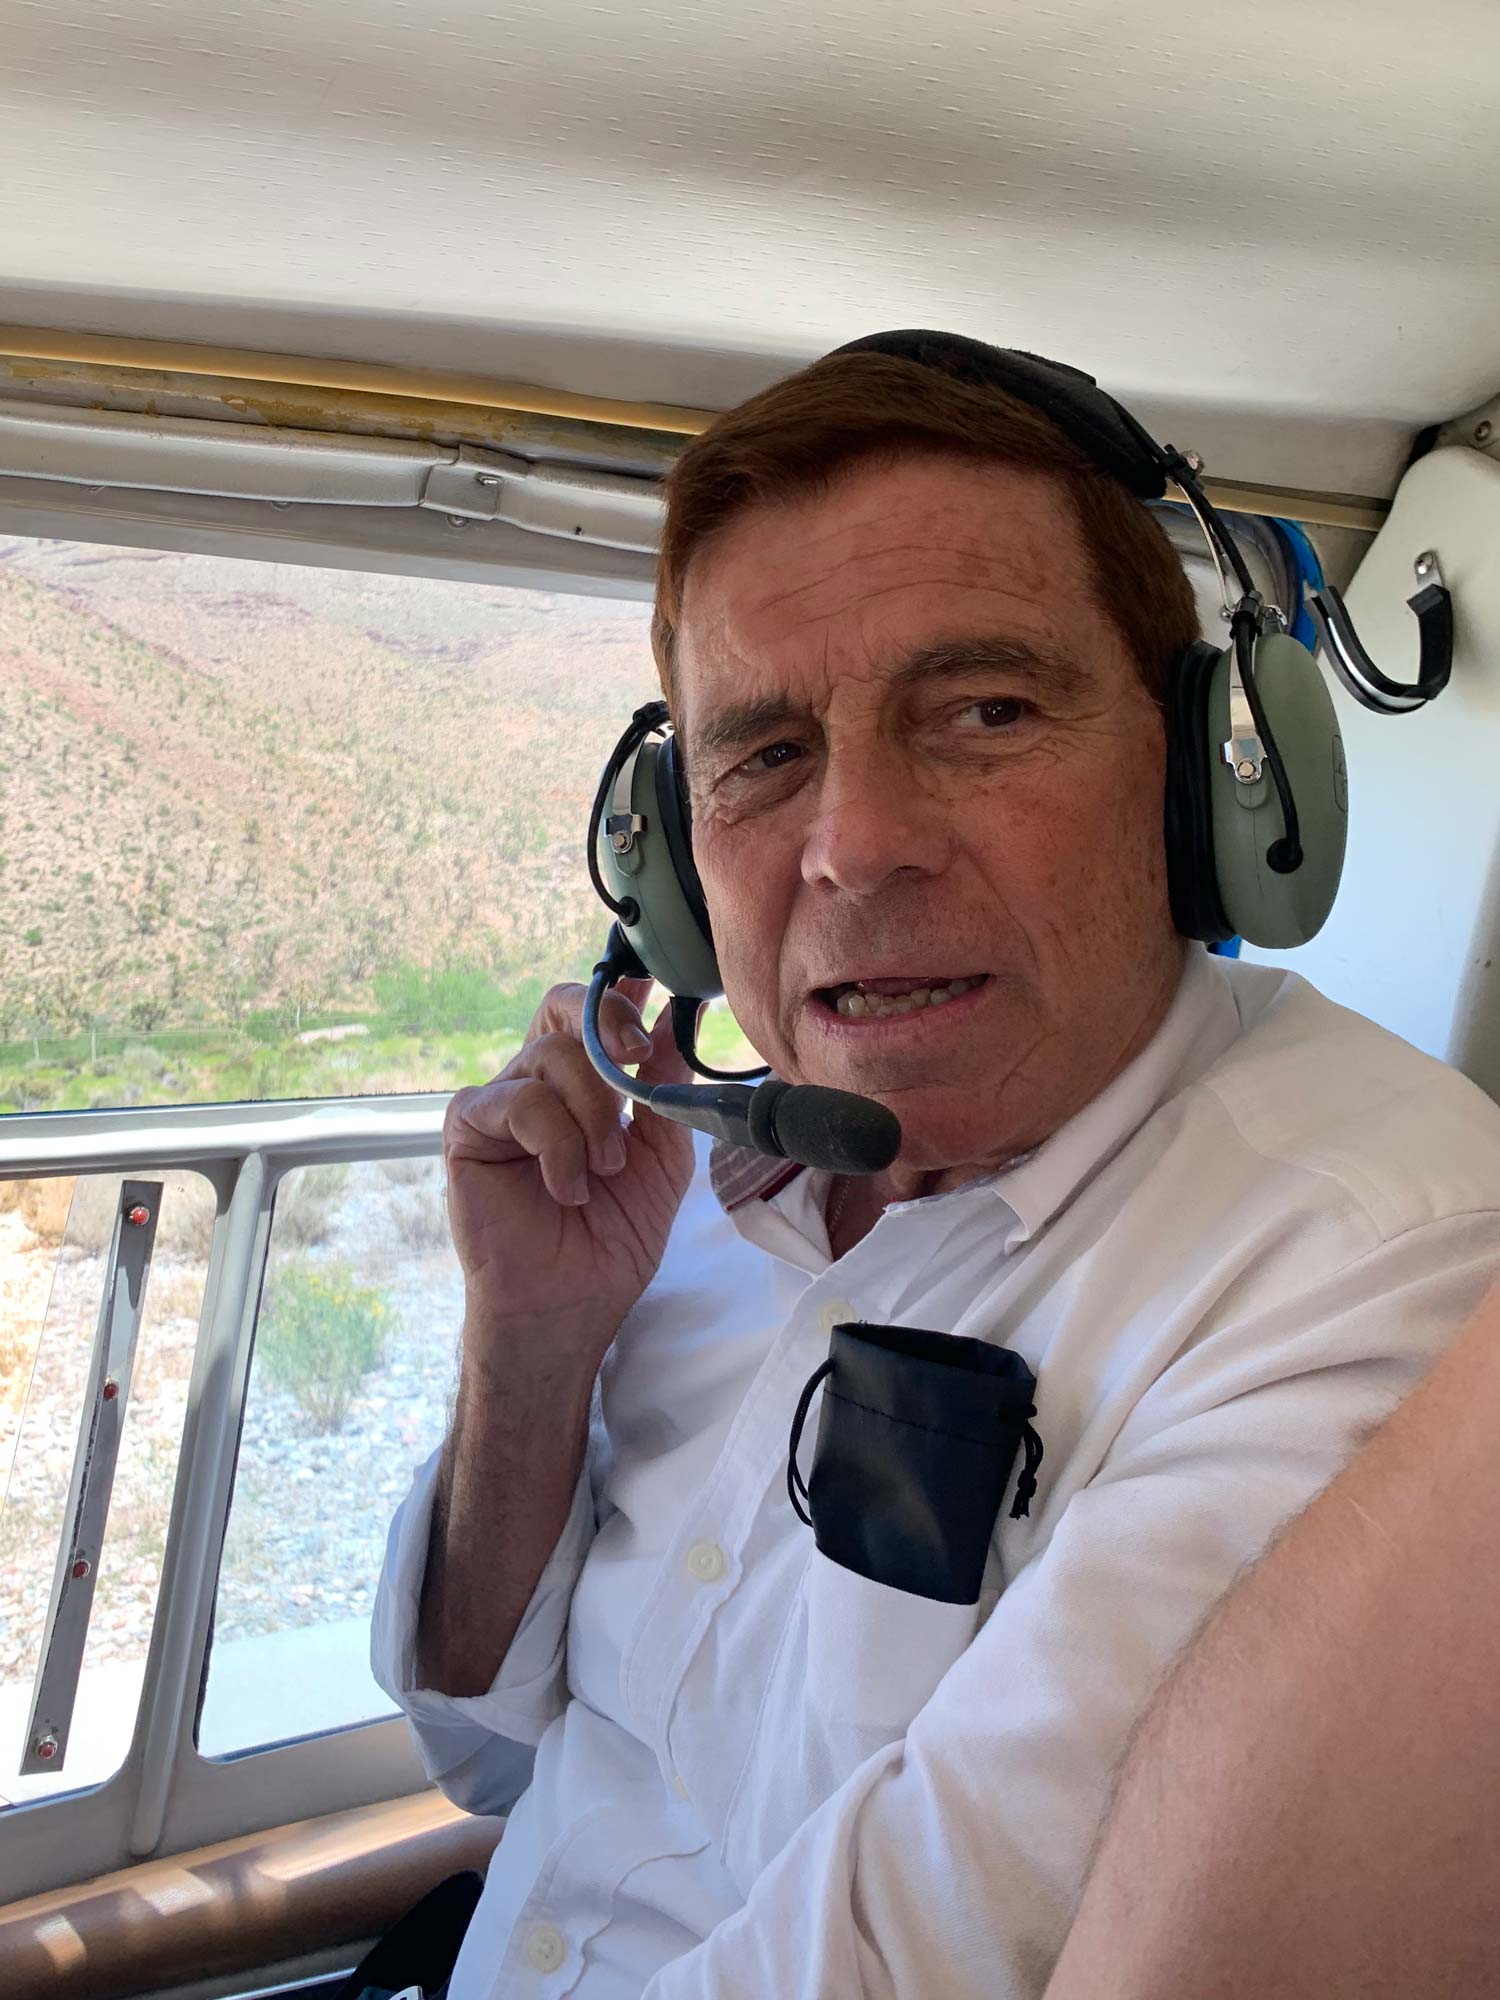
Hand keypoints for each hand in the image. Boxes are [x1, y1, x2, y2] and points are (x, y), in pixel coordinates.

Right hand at [442, 977, 697, 1364]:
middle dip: (609, 1018)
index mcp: (587, 1080)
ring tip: (605, 1170)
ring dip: (593, 1112)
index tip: (662, 983)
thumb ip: (664, 1089)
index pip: (597, 1009)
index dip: (625, 986)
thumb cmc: (611, 1236)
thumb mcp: (661, 1157)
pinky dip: (556, 1142)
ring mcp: (503, 1100)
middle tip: (639, 1054)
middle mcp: (541, 1079)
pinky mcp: (469, 1129)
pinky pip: (518, 1101)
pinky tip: (567, 1187)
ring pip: (552, 1054)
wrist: (571, 1304)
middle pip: (565, 1004)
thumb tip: (676, 1019)